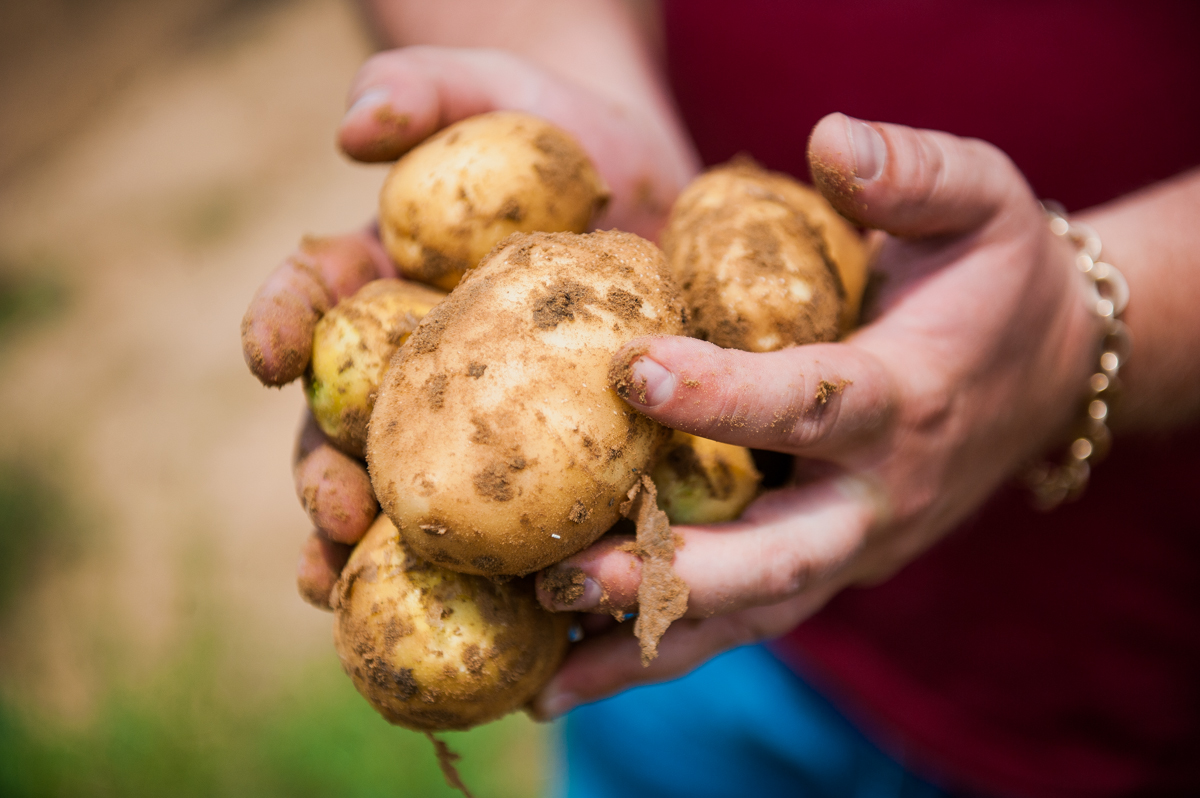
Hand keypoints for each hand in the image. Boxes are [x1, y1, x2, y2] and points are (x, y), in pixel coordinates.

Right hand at [239, 46, 699, 606]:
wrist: (654, 185)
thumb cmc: (560, 130)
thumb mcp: (496, 90)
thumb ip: (424, 90)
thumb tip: (351, 132)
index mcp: (384, 286)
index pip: (314, 304)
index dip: (281, 326)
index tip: (268, 355)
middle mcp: (416, 366)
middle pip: (349, 431)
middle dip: (327, 481)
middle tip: (333, 523)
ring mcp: (482, 418)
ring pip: (420, 495)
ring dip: (393, 556)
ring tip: (381, 604)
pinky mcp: (558, 451)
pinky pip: (525, 513)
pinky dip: (509, 563)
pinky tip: (516, 609)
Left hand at [528, 113, 1101, 717]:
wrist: (1049, 373)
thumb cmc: (998, 280)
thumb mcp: (984, 198)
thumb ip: (913, 172)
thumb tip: (826, 139)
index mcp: (904, 401)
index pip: (812, 405)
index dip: (727, 396)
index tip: (634, 371)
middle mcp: (874, 499)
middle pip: (776, 558)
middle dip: (675, 572)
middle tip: (567, 576)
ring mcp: (849, 548)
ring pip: (748, 615)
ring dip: (648, 645)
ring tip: (546, 680)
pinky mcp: (823, 569)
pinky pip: (741, 617)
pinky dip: (663, 646)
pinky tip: (576, 672)